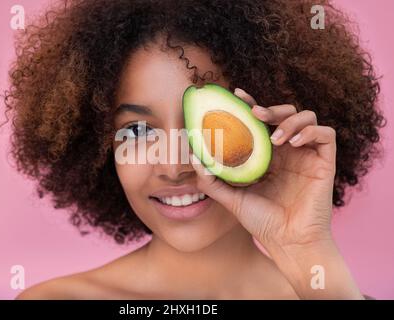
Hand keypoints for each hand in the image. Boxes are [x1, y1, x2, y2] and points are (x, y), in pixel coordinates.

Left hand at [190, 87, 336, 252]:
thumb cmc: (262, 222)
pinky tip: (292, 144)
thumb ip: (212, 180)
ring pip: (307, 117)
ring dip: (290, 120)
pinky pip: (326, 134)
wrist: (287, 242)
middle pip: (284, 113)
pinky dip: (310, 132)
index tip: (236, 95)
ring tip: (275, 139)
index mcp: (268, 155)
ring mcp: (307, 155)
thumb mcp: (232, 199)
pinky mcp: (324, 162)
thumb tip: (195, 159)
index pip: (261, 122)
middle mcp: (288, 151)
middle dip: (270, 108)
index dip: (251, 104)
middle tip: (255, 113)